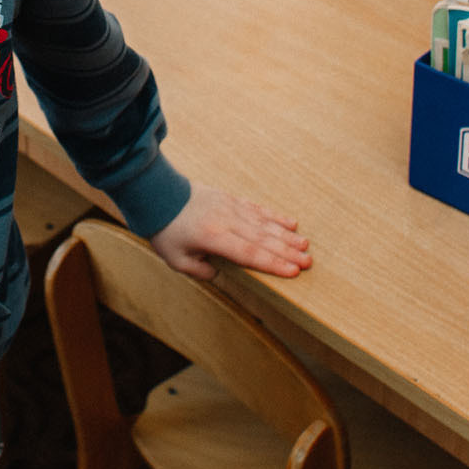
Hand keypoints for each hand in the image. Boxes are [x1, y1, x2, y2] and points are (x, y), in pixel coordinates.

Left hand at [149, 182, 309, 280]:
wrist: (159, 193)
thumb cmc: (166, 229)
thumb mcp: (176, 259)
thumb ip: (200, 271)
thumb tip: (218, 275)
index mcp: (214, 238)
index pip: (249, 253)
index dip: (272, 264)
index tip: (293, 271)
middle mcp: (227, 221)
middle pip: (262, 239)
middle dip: (287, 251)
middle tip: (309, 261)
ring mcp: (231, 207)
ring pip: (264, 223)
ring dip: (286, 235)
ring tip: (304, 245)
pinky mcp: (231, 199)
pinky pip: (257, 209)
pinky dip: (274, 216)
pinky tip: (289, 222)